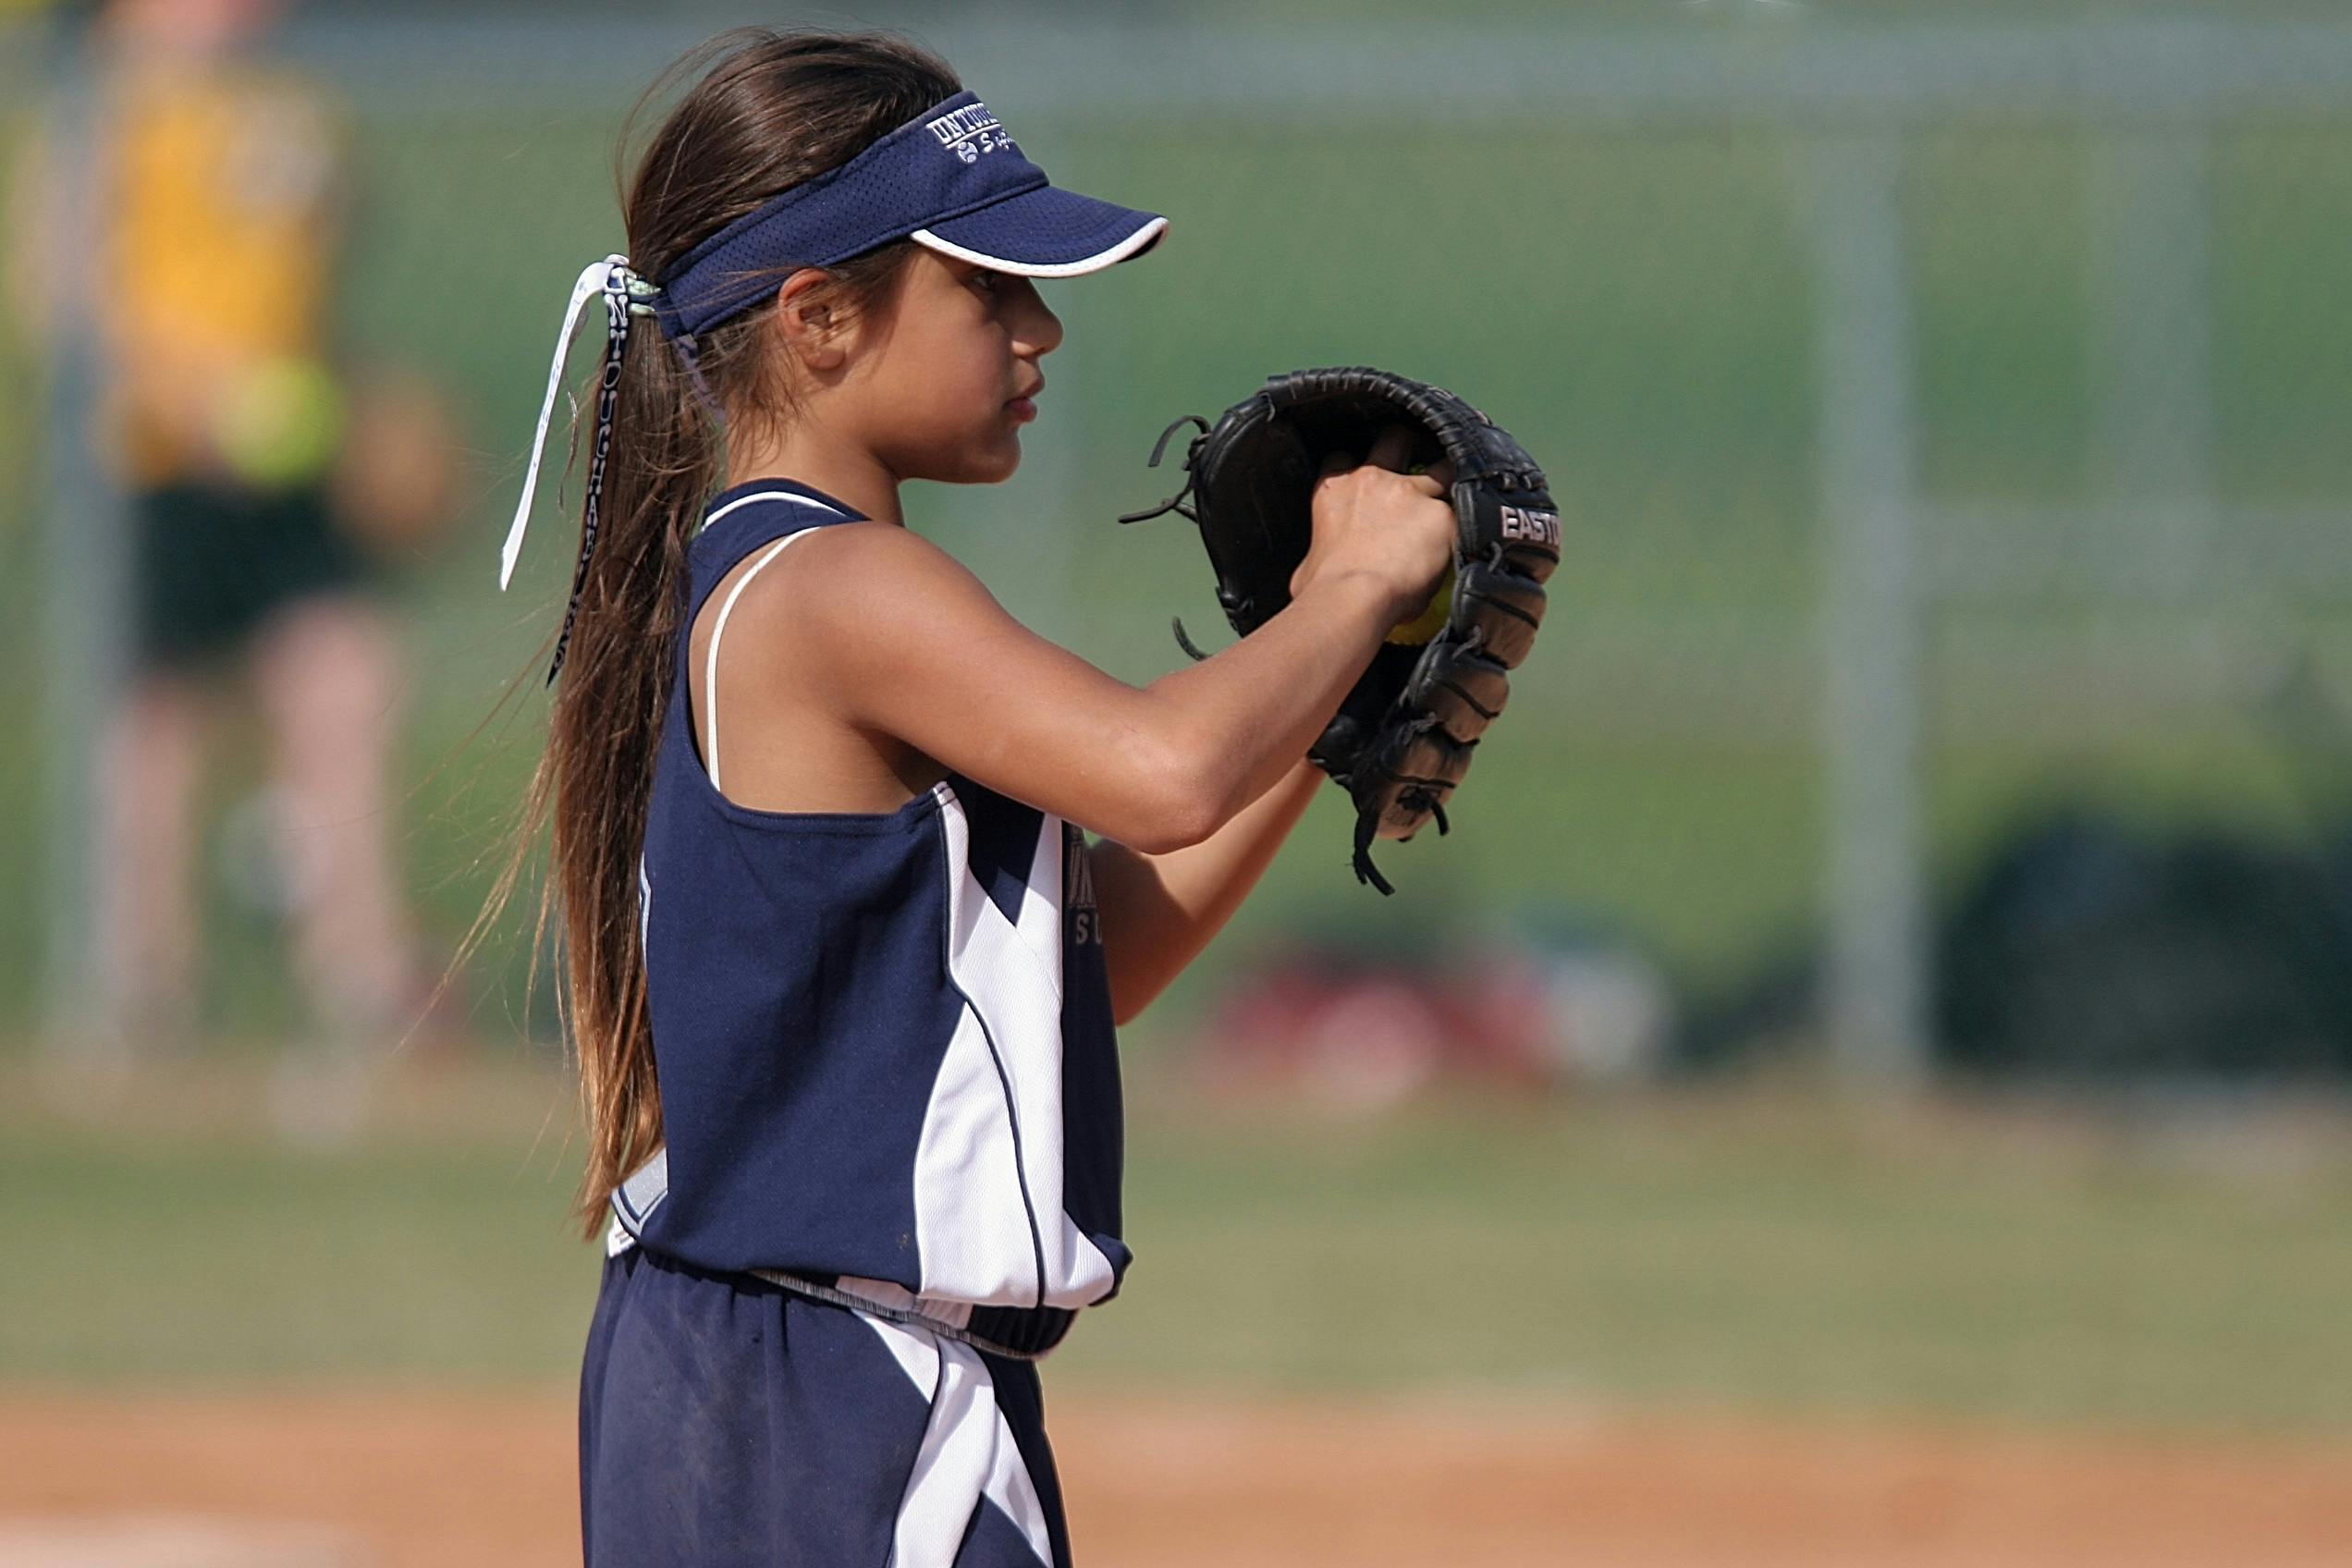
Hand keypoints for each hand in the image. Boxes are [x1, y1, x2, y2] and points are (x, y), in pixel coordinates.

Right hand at [1289, 423, 1455, 622]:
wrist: (1352, 597)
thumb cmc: (1322, 588)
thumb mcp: (1307, 562)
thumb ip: (1322, 551)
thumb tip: (1324, 567)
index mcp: (1334, 489)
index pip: (1342, 456)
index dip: (1355, 464)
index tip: (1366, 476)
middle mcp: (1371, 479)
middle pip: (1394, 439)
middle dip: (1407, 445)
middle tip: (1417, 464)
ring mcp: (1409, 492)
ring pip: (1442, 467)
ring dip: (1449, 478)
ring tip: (1459, 494)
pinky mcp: (1441, 515)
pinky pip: (1462, 515)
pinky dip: (1465, 526)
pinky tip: (1472, 536)